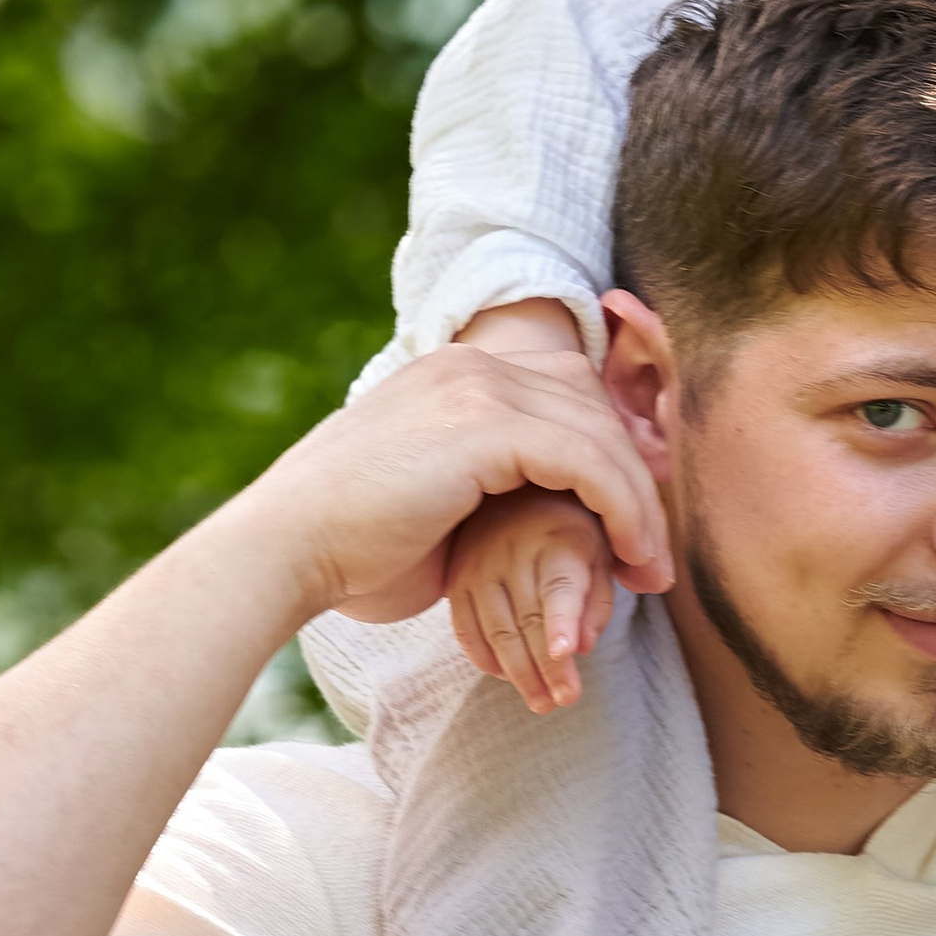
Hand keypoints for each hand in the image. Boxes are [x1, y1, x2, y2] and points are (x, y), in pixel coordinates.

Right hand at [238, 344, 672, 634]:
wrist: (282, 554)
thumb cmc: (348, 552)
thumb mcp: (435, 505)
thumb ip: (490, 492)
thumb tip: (541, 523)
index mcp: (450, 375)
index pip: (562, 389)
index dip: (608, 450)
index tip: (630, 523)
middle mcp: (466, 365)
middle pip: (590, 401)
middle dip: (634, 474)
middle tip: (652, 553)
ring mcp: (474, 387)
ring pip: (599, 431)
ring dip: (639, 502)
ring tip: (650, 570)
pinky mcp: (483, 426)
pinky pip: (588, 460)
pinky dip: (623, 509)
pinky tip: (630, 557)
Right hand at [447, 486, 616, 713]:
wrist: (515, 491)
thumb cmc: (570, 529)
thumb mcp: (598, 553)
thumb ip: (596, 599)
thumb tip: (583, 647)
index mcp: (559, 539)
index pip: (559, 587)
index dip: (562, 621)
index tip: (565, 653)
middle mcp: (514, 551)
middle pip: (529, 620)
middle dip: (549, 667)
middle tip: (565, 700)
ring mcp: (478, 566)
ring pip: (496, 632)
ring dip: (520, 674)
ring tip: (543, 702)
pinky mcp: (456, 579)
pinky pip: (466, 629)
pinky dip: (485, 659)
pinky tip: (506, 676)